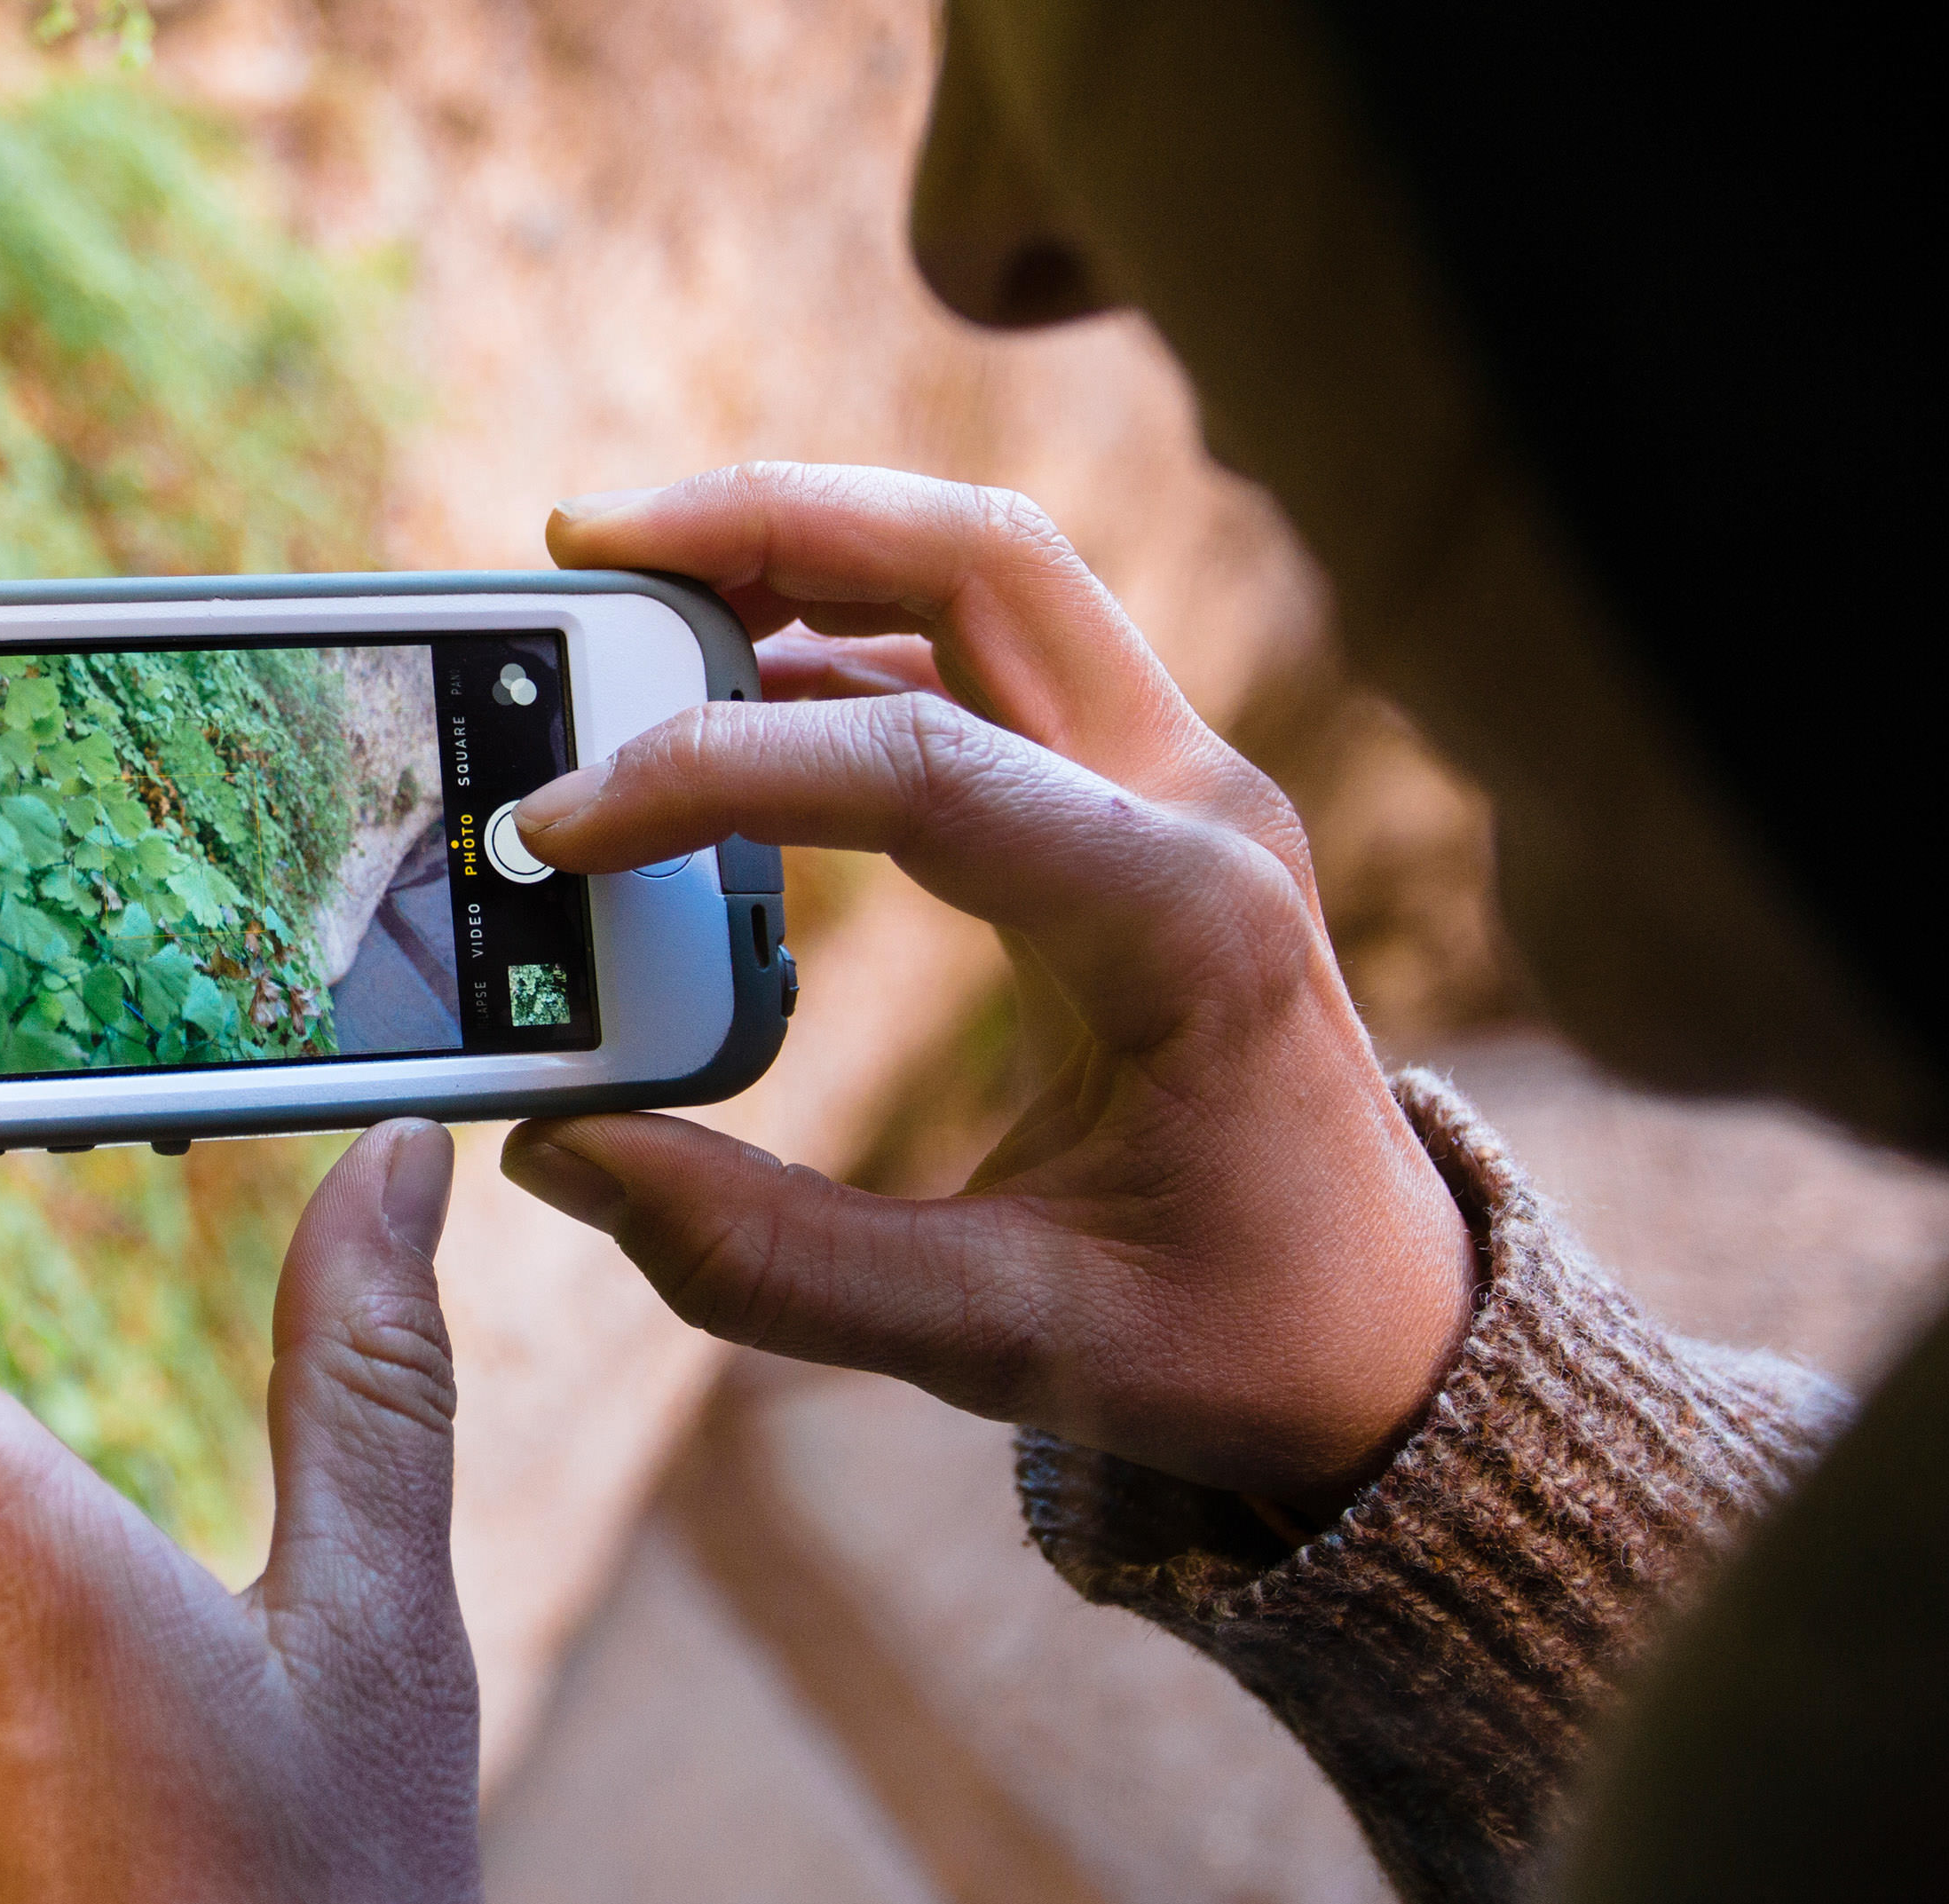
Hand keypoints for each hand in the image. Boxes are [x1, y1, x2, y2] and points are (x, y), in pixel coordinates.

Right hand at [510, 463, 1471, 1515]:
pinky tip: (717, 688)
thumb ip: (771, 1262)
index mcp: (1185, 924)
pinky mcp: (1132, 802)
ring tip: (625, 581)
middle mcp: (1197, 807)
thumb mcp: (1004, 1340)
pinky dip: (838, 632)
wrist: (1389, 1338)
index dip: (712, 770)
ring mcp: (1176, 783)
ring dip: (804, 545)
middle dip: (771, 519)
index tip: (558, 829)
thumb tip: (560, 1154)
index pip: (920, 761)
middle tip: (587, 541)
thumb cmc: (1229, 1338)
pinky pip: (978, 656)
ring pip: (982, 571)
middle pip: (977, 556)